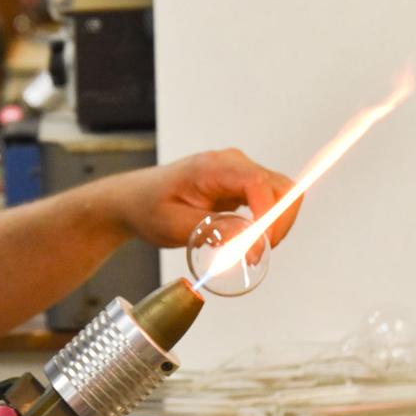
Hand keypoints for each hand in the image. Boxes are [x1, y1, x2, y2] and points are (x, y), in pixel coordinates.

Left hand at [101, 148, 300, 250]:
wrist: (135, 200)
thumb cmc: (149, 207)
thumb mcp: (175, 225)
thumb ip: (214, 231)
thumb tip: (250, 241)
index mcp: (212, 167)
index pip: (258, 183)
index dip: (268, 215)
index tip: (262, 245)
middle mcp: (230, 163)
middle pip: (280, 187)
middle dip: (279, 222)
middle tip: (259, 252)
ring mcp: (237, 172)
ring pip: (280, 194)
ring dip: (277, 223)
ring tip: (254, 249)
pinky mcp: (239, 184)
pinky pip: (269, 199)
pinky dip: (269, 221)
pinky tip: (253, 240)